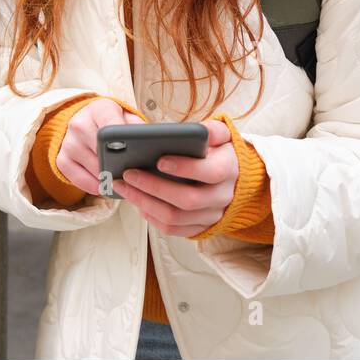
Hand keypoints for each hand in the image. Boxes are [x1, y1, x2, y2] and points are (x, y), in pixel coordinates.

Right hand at [54, 97, 147, 196]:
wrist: (87, 121)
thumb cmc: (114, 122)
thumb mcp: (128, 117)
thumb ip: (138, 128)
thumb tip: (150, 146)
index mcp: (99, 109)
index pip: (110, 124)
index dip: (121, 139)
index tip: (132, 152)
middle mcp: (79, 123)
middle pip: (101, 151)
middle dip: (118, 165)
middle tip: (133, 175)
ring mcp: (68, 142)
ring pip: (92, 168)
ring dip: (108, 178)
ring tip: (123, 182)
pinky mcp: (61, 159)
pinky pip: (77, 179)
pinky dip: (93, 186)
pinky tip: (105, 186)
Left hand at [111, 118, 238, 236]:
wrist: (234, 179)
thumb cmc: (220, 153)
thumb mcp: (222, 136)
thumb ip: (214, 130)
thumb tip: (203, 130)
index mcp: (228, 170)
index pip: (210, 172)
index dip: (185, 168)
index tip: (159, 160)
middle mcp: (222, 197)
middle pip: (187, 199)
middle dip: (154, 186)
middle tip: (129, 174)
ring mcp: (211, 215)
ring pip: (175, 217)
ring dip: (145, 203)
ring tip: (124, 187)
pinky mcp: (200, 227)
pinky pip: (173, 229)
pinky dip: (151, 217)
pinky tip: (137, 202)